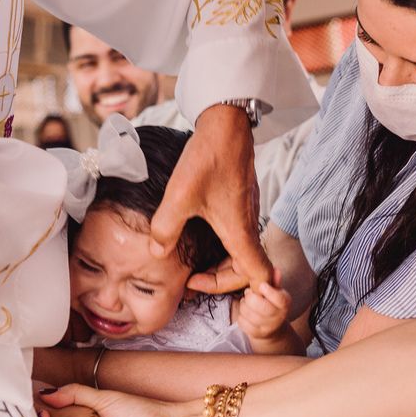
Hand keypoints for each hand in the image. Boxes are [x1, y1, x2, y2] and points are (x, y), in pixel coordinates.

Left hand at [151, 104, 271, 287]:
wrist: (225, 124)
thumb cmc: (208, 159)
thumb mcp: (178, 197)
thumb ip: (165, 229)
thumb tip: (157, 253)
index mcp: (240, 232)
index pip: (259, 278)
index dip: (237, 291)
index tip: (201, 283)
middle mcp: (249, 225)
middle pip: (248, 270)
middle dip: (220, 280)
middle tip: (190, 280)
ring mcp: (247, 212)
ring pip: (242, 251)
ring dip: (222, 264)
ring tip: (192, 265)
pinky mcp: (241, 200)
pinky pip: (238, 234)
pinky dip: (223, 245)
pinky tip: (199, 237)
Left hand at [237, 270, 295, 351]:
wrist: (273, 328)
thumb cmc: (272, 304)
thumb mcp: (276, 291)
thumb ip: (275, 281)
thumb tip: (276, 269)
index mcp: (285, 303)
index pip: (280, 299)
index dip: (269, 291)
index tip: (261, 285)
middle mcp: (279, 317)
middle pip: (262, 307)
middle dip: (250, 298)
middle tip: (249, 293)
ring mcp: (268, 327)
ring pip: (249, 314)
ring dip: (243, 305)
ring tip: (247, 302)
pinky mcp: (257, 334)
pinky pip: (243, 323)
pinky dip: (241, 316)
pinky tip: (245, 313)